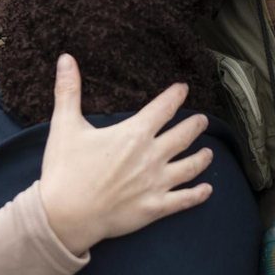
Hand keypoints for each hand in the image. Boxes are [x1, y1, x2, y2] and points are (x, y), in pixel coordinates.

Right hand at [38, 55, 213, 255]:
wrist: (66, 216)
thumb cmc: (65, 171)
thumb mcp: (65, 126)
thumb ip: (68, 91)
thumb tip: (65, 58)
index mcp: (134, 134)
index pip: (164, 107)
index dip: (176, 96)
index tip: (183, 89)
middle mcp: (152, 156)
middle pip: (183, 136)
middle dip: (195, 126)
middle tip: (202, 120)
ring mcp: (156, 183)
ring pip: (190, 167)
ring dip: (202, 158)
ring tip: (209, 153)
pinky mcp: (155, 208)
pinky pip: (184, 200)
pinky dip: (198, 194)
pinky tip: (207, 190)